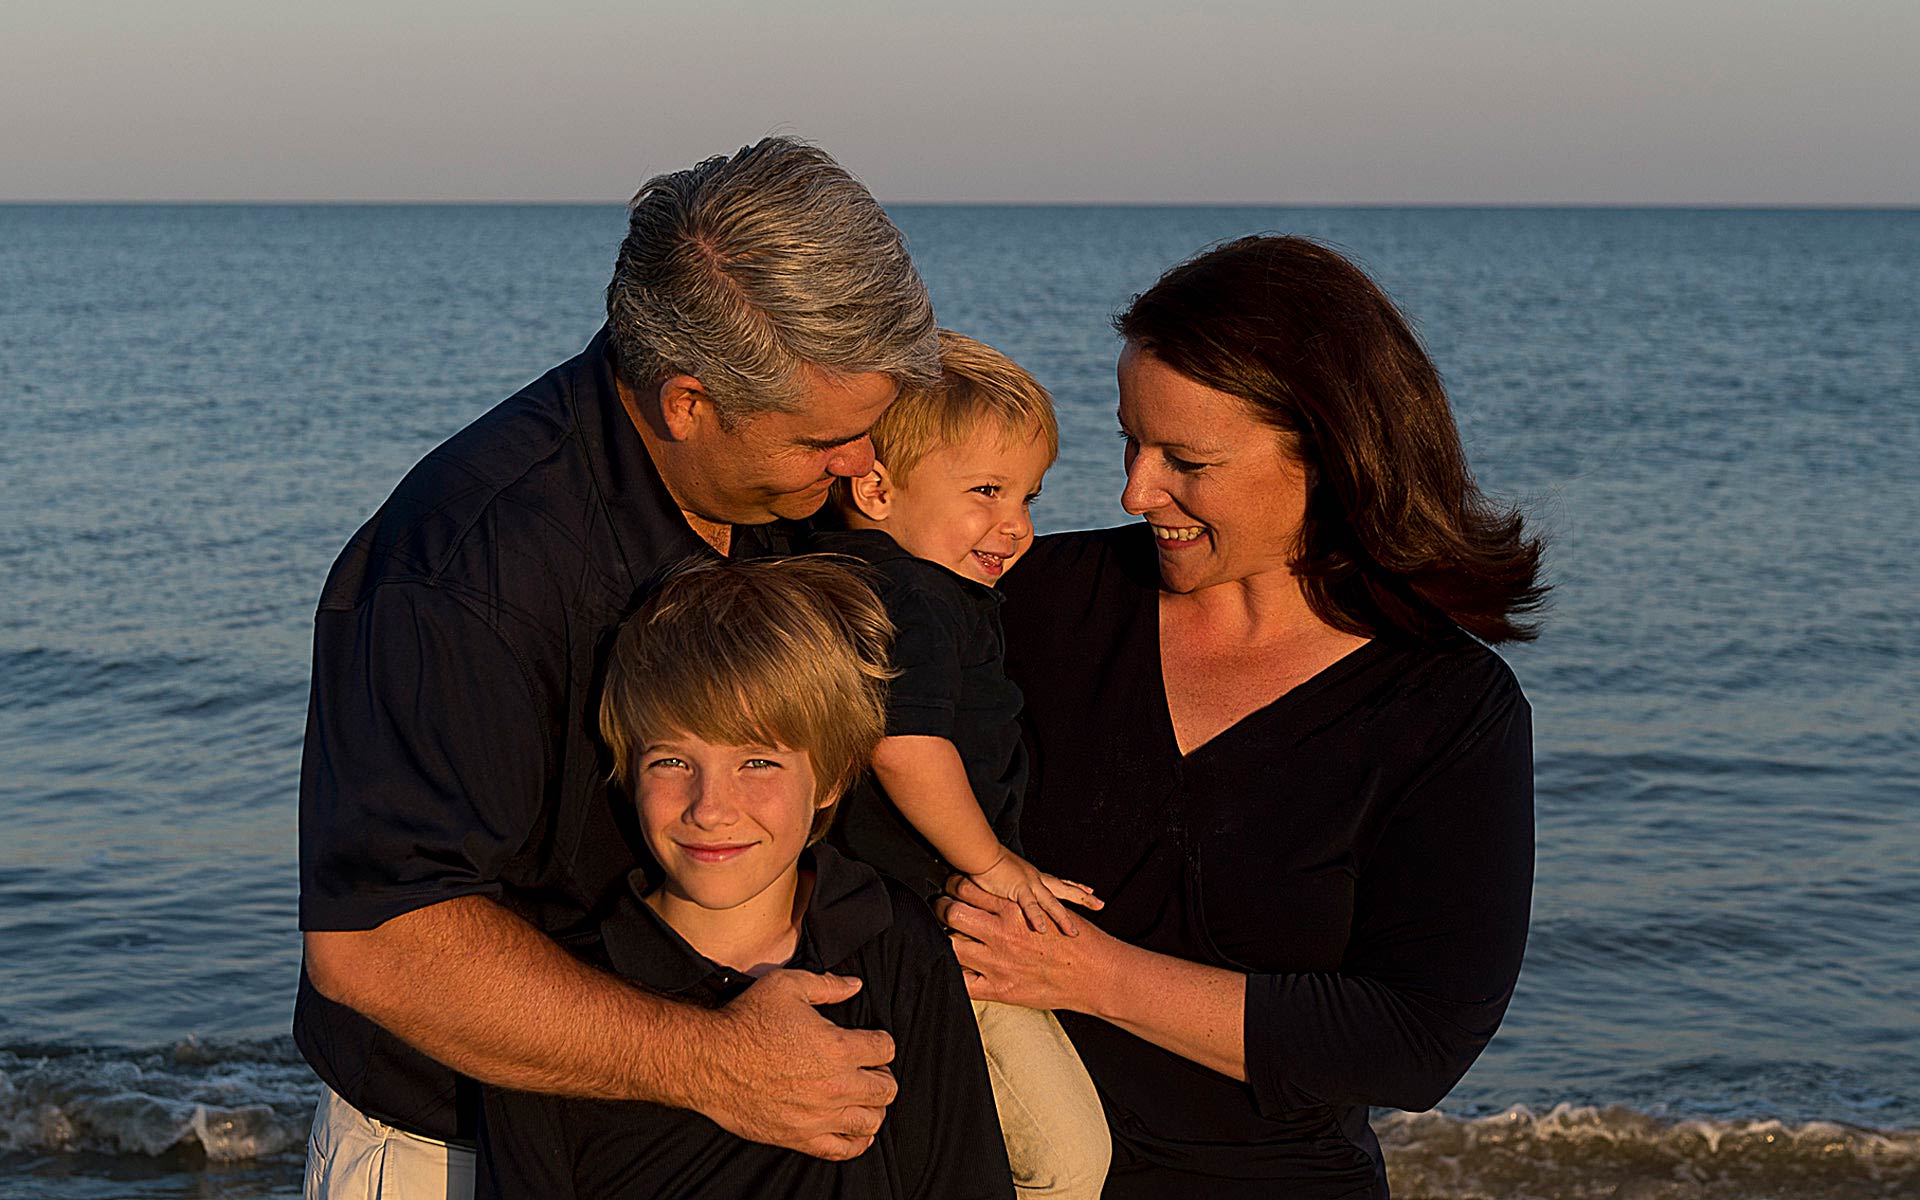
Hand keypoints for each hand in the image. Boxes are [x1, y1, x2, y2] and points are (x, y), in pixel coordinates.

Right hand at [690, 969, 896, 1159]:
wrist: (710, 1061)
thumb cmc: (746, 1021)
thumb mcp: (787, 985)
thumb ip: (827, 985)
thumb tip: (854, 985)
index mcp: (837, 1048)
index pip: (885, 1049)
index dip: (881, 1042)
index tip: (871, 1041)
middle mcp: (834, 1086)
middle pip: (885, 1089)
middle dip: (882, 1075)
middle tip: (869, 1069)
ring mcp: (818, 1116)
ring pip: (871, 1121)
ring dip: (873, 1107)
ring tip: (862, 1096)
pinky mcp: (800, 1137)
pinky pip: (844, 1150)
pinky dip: (857, 1141)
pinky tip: (854, 1129)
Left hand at [935, 874, 1114, 1010]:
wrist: (1095, 975)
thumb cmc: (1077, 941)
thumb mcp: (1050, 909)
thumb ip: (1024, 902)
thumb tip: (1002, 893)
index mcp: (1014, 910)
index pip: (968, 889)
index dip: (954, 885)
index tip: (950, 886)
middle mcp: (1003, 933)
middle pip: (954, 912)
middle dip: (942, 907)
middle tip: (939, 906)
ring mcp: (998, 962)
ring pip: (952, 944)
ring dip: (945, 937)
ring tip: (943, 933)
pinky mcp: (1000, 990)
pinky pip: (964, 983)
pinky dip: (954, 974)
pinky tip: (951, 967)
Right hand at [967, 849, 1102, 935]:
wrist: (979, 851)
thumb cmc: (985, 861)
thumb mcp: (1002, 877)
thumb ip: (1007, 888)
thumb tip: (1006, 896)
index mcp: (1033, 876)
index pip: (1059, 882)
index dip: (1074, 887)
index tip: (1089, 890)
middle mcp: (1036, 879)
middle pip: (1065, 889)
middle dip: (1083, 898)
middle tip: (1101, 904)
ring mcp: (1029, 884)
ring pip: (1052, 903)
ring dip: (1063, 919)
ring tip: (1074, 933)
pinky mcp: (1018, 888)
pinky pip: (1030, 906)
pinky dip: (1037, 918)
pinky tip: (1043, 930)